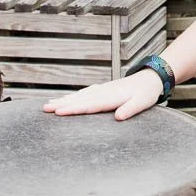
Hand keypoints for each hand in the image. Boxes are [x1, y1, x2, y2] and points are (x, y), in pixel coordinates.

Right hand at [42, 69, 162, 120]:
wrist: (150, 79)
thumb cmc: (146, 93)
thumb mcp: (142, 102)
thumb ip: (130, 109)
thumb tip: (118, 117)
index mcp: (110, 97)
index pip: (88, 105)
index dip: (73, 108)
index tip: (58, 112)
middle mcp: (102, 92)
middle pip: (79, 99)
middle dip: (61, 104)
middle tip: (45, 109)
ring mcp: (101, 90)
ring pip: (79, 96)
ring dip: (64, 100)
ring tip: (48, 104)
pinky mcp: (102, 90)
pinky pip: (84, 94)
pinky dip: (73, 96)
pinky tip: (66, 99)